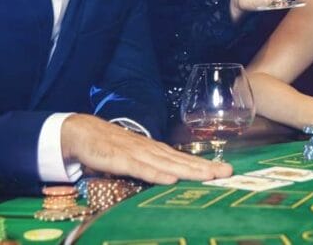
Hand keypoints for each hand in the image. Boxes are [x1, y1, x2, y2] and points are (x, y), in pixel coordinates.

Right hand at [61, 114, 231, 183]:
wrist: (83, 133)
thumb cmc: (111, 147)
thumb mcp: (135, 158)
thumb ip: (151, 167)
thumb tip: (170, 177)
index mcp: (157, 151)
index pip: (185, 159)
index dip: (205, 165)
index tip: (225, 170)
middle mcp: (152, 150)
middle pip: (183, 160)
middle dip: (206, 167)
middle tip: (228, 172)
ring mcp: (138, 154)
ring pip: (168, 164)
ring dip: (189, 170)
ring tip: (209, 176)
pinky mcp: (121, 160)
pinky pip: (141, 169)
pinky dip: (157, 174)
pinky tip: (171, 179)